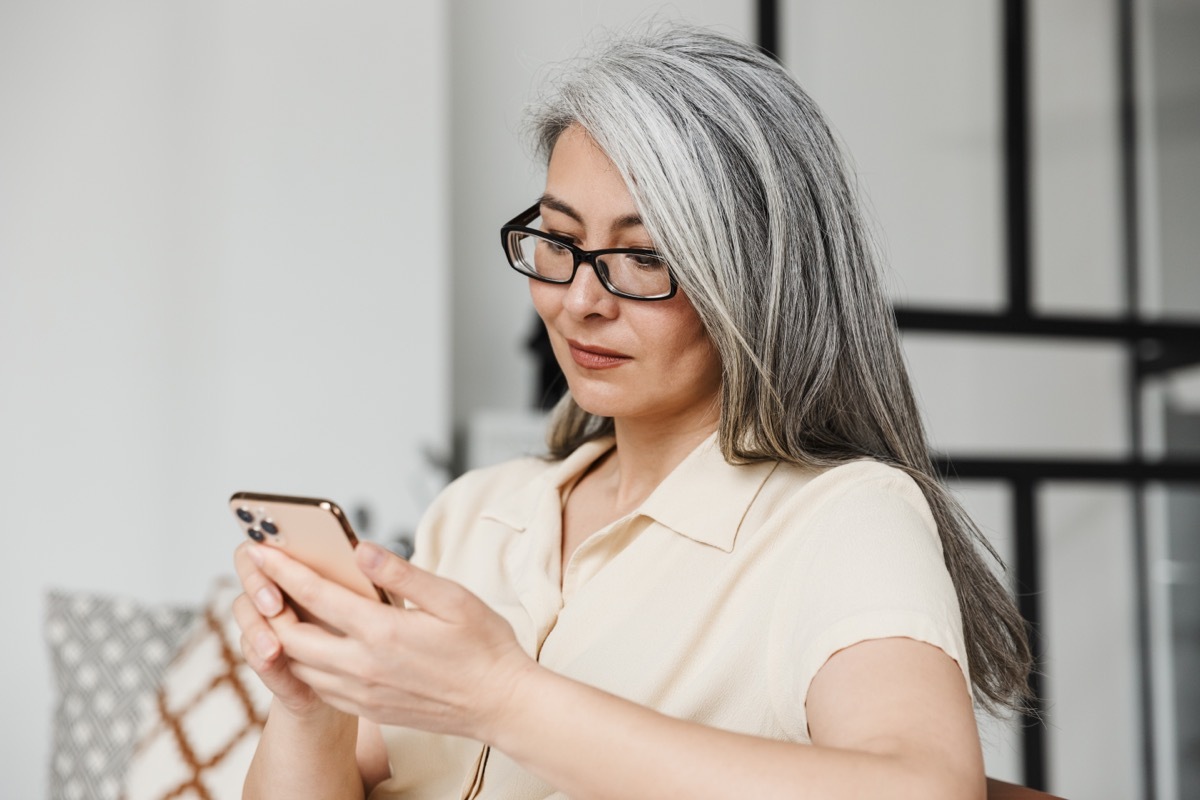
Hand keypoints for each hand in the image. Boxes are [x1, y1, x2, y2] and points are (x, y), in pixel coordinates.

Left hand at [248, 541, 537, 741]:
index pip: (315, 595)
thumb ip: (400, 574)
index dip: (282, 569)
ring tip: (277, 612)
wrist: (499, 704)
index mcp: (382, 631)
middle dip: (267, 606)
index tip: (259, 549)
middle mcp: (363, 666)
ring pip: (298, 667)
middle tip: (259, 582)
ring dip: (281, 639)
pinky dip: (303, 665)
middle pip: (290, 636)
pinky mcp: (368, 710)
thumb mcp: (451, 598)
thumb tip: (360, 549)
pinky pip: (319, 688)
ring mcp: (363, 693)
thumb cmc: (483, 646)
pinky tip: (309, 648)